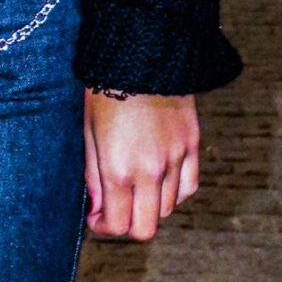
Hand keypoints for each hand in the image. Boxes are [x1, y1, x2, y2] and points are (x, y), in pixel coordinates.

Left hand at [84, 91, 199, 241]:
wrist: (142, 54)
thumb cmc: (105, 90)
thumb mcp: (88, 134)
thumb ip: (93, 177)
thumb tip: (96, 209)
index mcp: (119, 170)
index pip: (118, 225)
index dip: (104, 227)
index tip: (96, 216)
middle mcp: (151, 171)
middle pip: (146, 228)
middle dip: (127, 225)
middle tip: (115, 209)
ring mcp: (176, 159)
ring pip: (168, 209)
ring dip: (149, 206)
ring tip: (134, 188)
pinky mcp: (193, 145)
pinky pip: (188, 187)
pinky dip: (174, 192)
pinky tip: (159, 181)